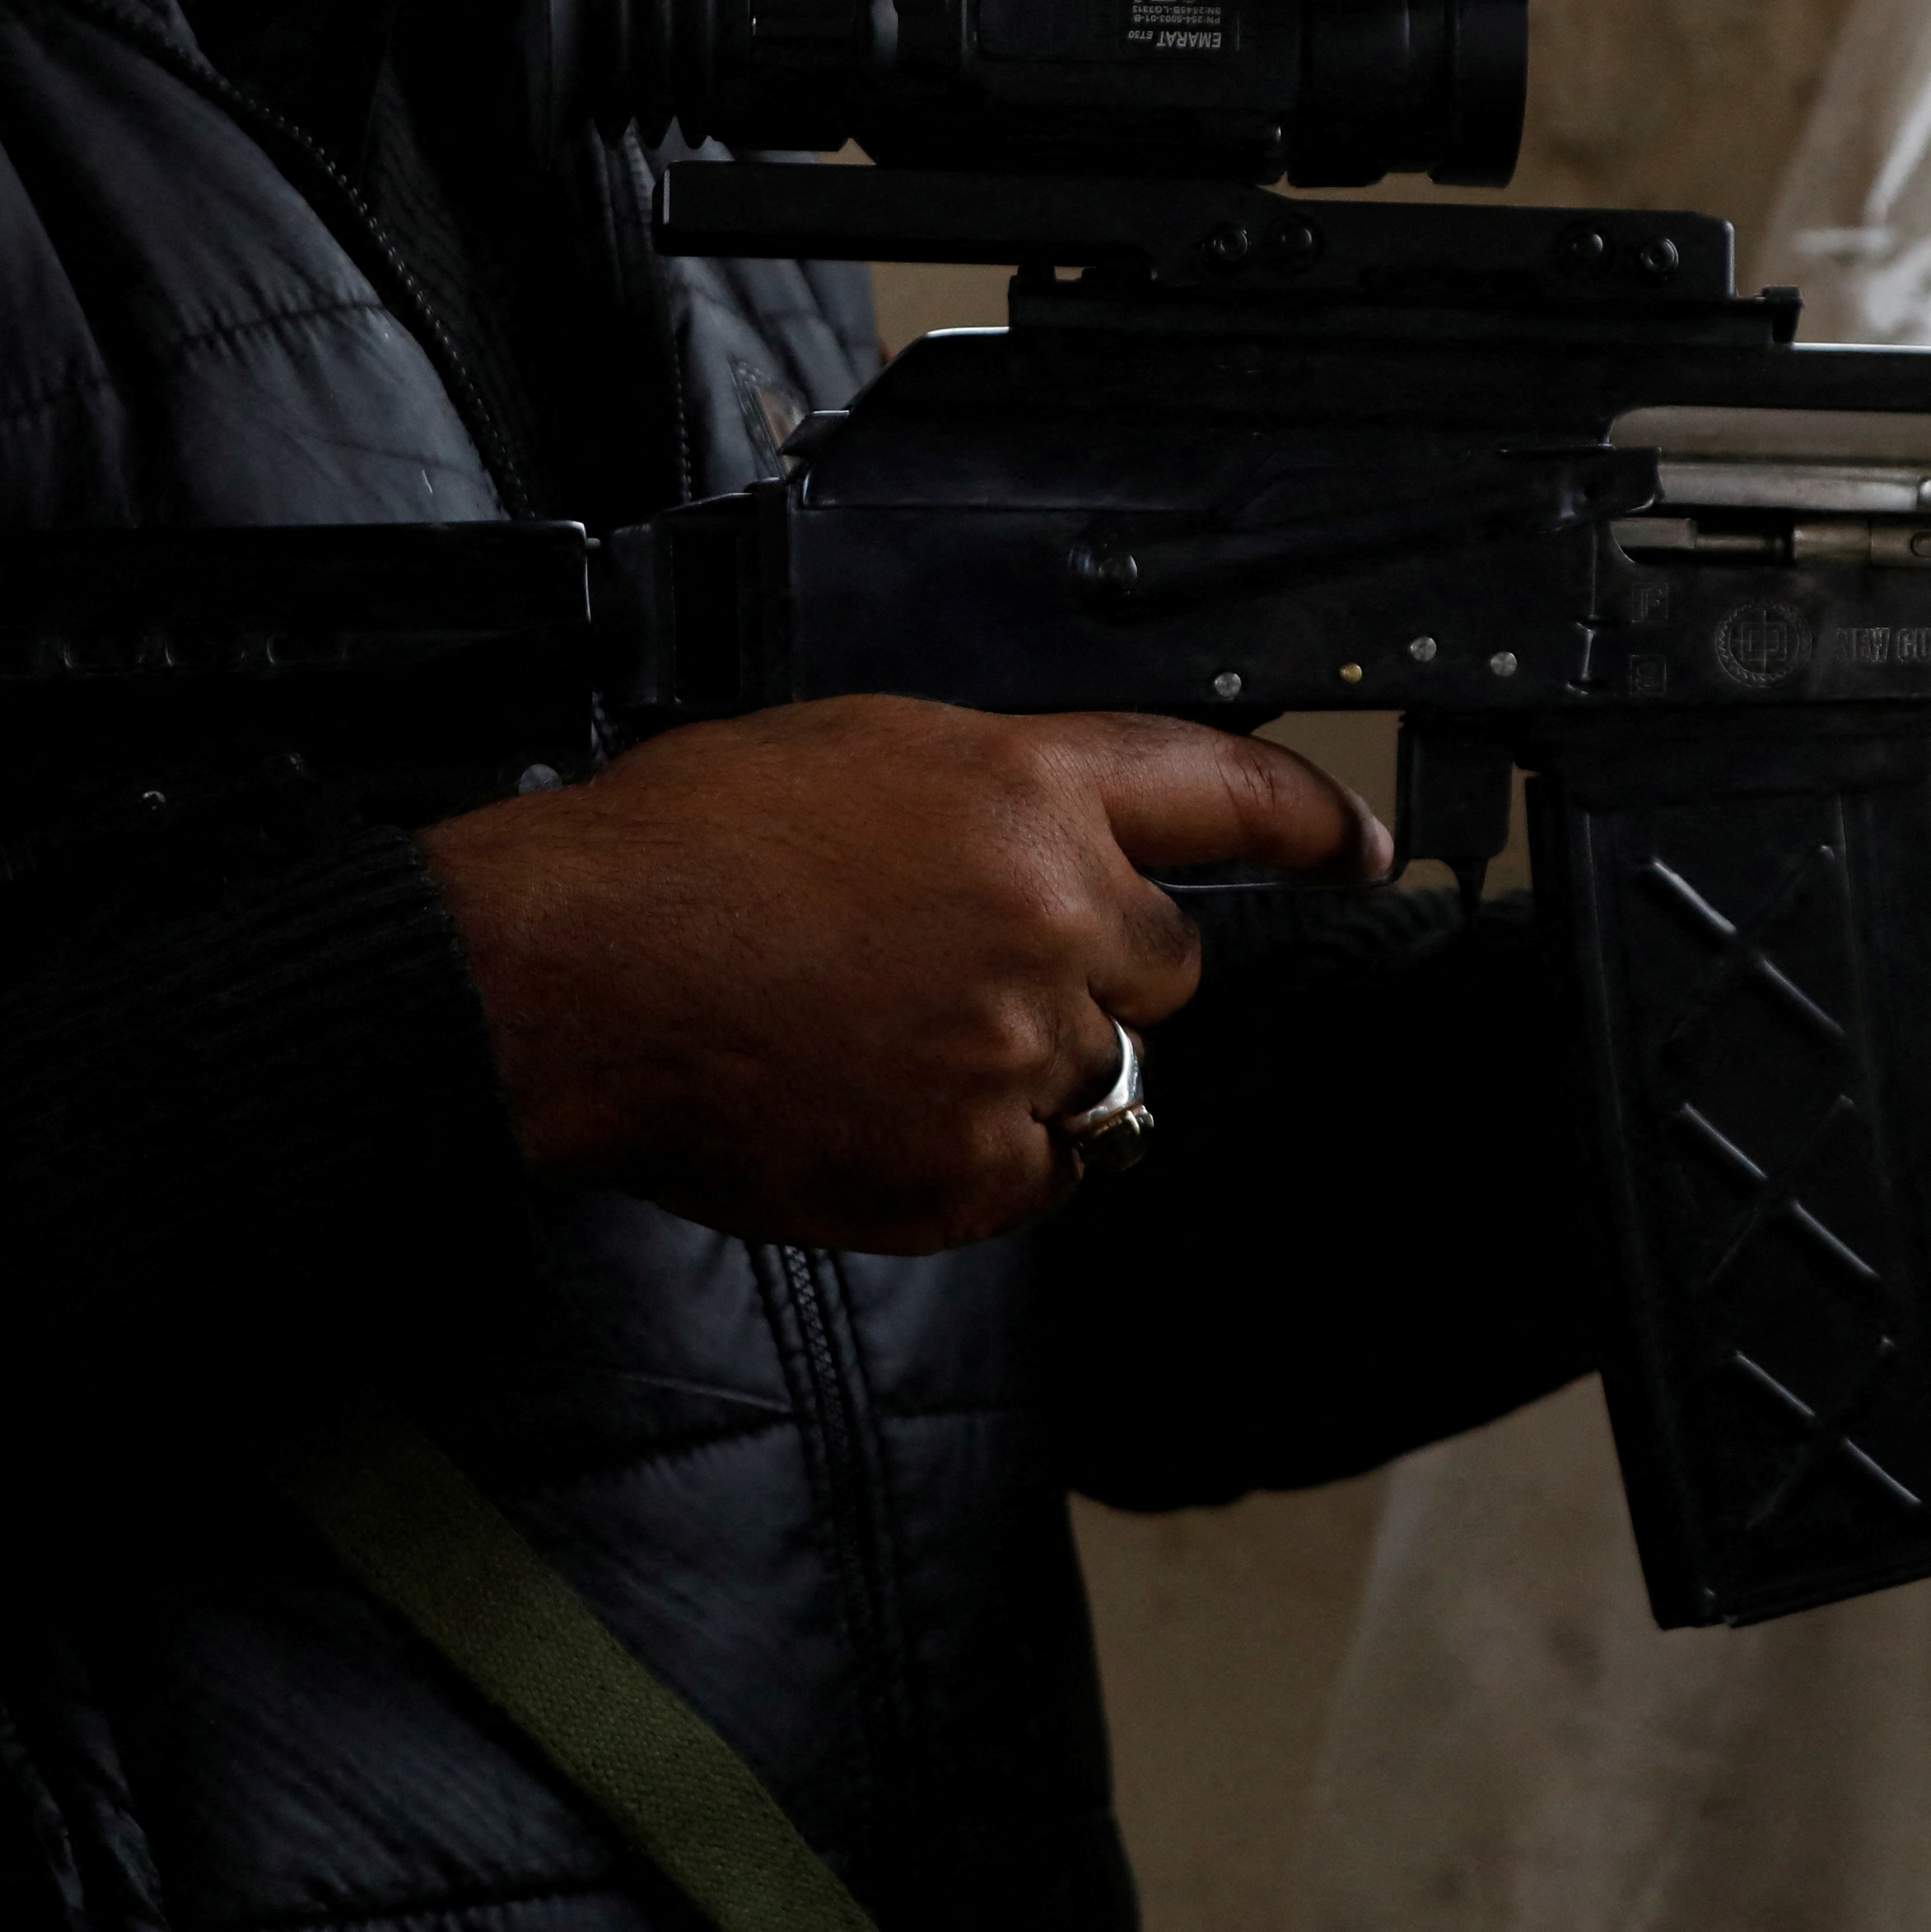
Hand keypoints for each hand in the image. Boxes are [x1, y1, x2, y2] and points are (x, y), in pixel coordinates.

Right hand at [422, 697, 1388, 1252]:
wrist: (571, 971)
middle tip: (961, 976)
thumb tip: (1048, 852)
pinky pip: (1035, 1176)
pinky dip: (970, 1161)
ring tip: (881, 1044)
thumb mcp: (851, 755)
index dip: (1306, 817)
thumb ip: (985, 802)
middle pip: (1166, 968)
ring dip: (1020, 1071)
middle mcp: (1050, 913)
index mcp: (1024, 790)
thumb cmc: (676, 853)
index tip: (1359, 846)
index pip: (1222, 786)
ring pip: (1095, 1079)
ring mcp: (1016, 1046)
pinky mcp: (968, 1164)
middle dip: (1094, 975)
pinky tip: (869, 1112)